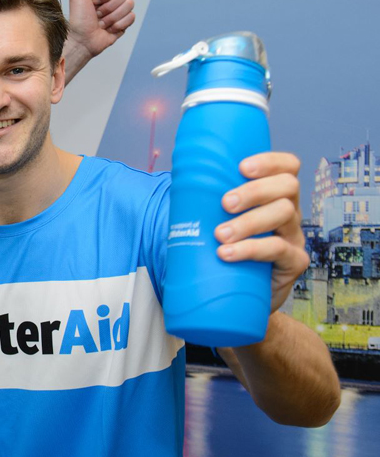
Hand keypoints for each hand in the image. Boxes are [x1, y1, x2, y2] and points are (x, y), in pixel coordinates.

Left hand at [67, 0, 134, 58]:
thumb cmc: (77, 19)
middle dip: (109, 7)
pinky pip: (132, 17)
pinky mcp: (124, 22)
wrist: (83, 41)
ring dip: (112, 17)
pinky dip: (119, 25)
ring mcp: (119, 10)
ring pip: (129, 5)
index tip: (93, 2)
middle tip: (97, 14)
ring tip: (101, 23)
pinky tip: (108, 29)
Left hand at [215, 152, 309, 312]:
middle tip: (225, 203)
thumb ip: (201, 198)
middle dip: (255, 191)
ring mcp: (293, 237)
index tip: (242, 167)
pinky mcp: (293, 263)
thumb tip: (162, 174)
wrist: (232, 294)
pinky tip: (227, 254)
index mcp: (273, 194)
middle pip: (288, 187)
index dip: (271, 161)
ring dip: (249, 222)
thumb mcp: (213, 219)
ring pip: (284, 214)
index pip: (287, 167)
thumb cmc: (220, 247)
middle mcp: (289, 211)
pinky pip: (279, 250)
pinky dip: (251, 249)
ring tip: (220, 235)